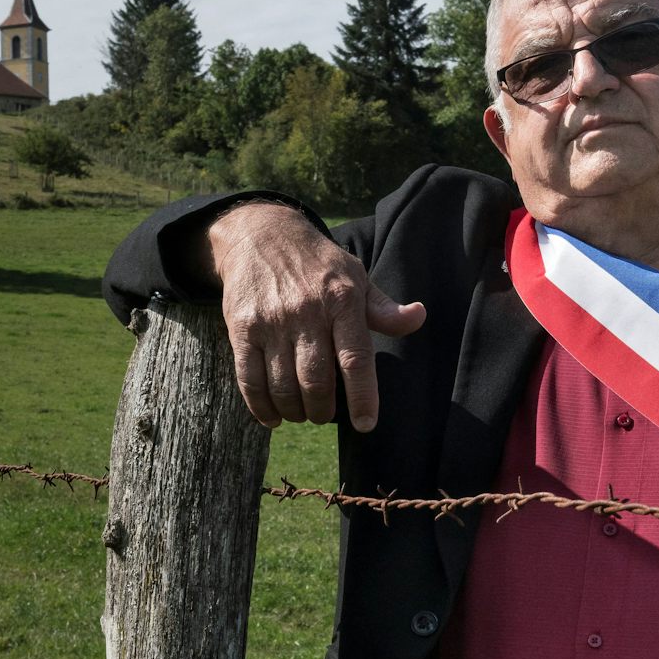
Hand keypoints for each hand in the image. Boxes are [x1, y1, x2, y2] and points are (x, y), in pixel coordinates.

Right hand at [208, 203, 425, 430]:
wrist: (261, 235)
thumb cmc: (317, 264)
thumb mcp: (356, 276)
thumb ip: (384, 308)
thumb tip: (418, 317)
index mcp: (342, 300)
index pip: (355, 358)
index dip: (362, 397)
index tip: (366, 424)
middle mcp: (306, 312)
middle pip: (316, 381)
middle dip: (323, 410)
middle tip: (325, 415)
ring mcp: (271, 321)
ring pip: (283, 386)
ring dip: (295, 411)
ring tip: (302, 413)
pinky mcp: (241, 328)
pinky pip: (249, 379)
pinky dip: (262, 407)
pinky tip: (274, 416)